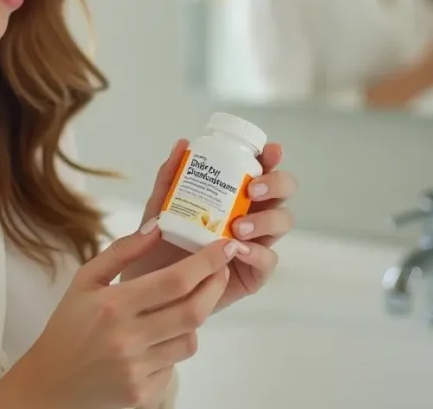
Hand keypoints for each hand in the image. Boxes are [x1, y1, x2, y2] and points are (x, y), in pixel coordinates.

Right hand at [0, 224, 234, 408]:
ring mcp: (137, 370)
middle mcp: (128, 339)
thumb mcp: (85, 280)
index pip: (175, 280)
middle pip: (193, 310)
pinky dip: (173, 348)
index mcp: (113, 305)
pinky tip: (156, 340)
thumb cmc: (68, 325)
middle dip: (215, 285)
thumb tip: (158, 226)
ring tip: (180, 306)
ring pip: (190, 340)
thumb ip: (122, 251)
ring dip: (194, 319)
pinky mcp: (143, 394)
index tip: (223, 246)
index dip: (207, 261)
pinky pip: (175, 364)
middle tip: (220, 269)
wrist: (50, 383)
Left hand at [121, 140, 296, 313]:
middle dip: (276, 185)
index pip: (261, 169)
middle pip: (282, 193)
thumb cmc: (158, 244)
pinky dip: (257, 252)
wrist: (150, 290)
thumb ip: (168, 178)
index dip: (271, 158)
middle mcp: (252, 214)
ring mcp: (256, 243)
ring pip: (281, 222)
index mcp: (234, 194)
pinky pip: (268, 260)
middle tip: (252, 189)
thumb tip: (182, 144)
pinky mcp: (254, 273)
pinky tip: (238, 250)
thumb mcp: (158, 208)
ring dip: (266, 219)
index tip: (270, 152)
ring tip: (238, 226)